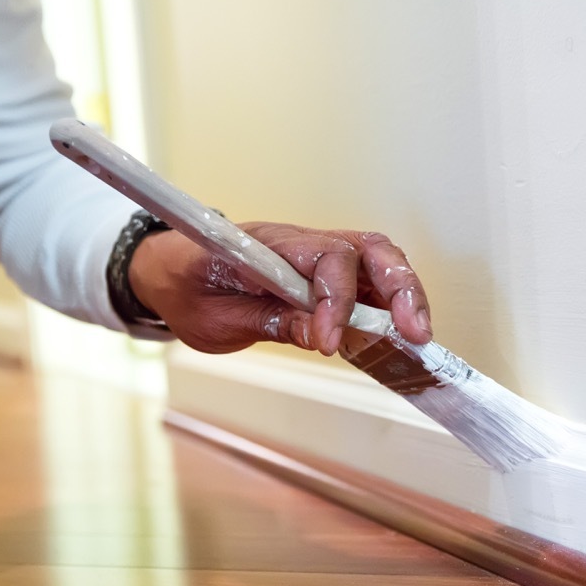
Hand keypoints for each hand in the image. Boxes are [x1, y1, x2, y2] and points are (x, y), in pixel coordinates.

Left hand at [127, 222, 432, 354]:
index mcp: (266, 246)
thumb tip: (320, 334)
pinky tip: (399, 334)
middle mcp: (300, 242)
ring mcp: (316, 254)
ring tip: (417, 336)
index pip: (323, 259)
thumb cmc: (186, 287)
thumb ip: (269, 321)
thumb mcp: (215, 319)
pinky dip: (392, 304)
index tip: (330, 343)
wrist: (168, 269)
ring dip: (405, 295)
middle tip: (414, 333)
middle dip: (399, 288)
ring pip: (378, 259)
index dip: (336, 301)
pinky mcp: (325, 272)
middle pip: (368, 248)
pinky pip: (369, 279)